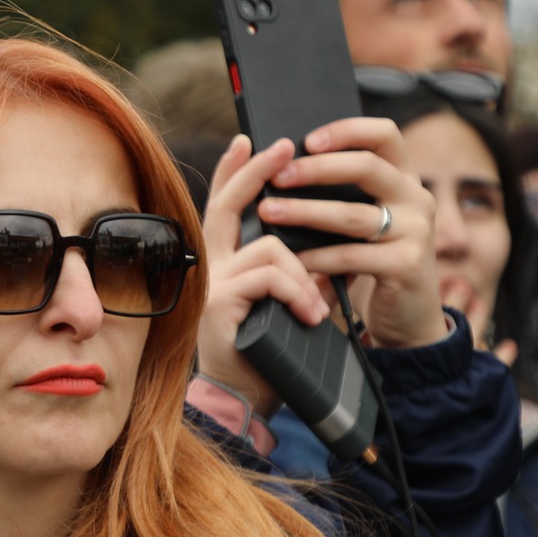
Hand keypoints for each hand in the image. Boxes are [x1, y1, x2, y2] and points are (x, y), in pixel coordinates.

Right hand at [197, 135, 333, 417]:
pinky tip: (309, 315)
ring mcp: (213, 285)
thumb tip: (325, 229)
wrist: (248, 397)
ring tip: (319, 307)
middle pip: (230, 205)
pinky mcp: (220, 305)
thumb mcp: (286, 298)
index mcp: (226, 262)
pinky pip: (269, 277)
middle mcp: (212, 267)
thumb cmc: (270, 348)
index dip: (236, 171)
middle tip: (285, 146)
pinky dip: (298, 292)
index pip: (225, 207)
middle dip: (258, 171)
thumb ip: (294, 266)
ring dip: (305, 275)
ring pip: (271, 248)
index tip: (249, 139)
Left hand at [265, 117, 445, 350]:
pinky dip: (316, 258)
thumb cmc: (370, 261)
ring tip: (268, 213)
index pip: (384, 135)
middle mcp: (416, 197)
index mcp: (403, 178)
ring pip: (354, 215)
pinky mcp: (407, 265)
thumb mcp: (360, 221)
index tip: (305, 140)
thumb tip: (279, 167)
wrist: (407, 315)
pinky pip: (351, 257)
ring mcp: (416, 231)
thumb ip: (339, 195)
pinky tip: (289, 260)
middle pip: (367, 167)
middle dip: (317, 169)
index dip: (346, 130)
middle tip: (277, 176)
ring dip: (305, 212)